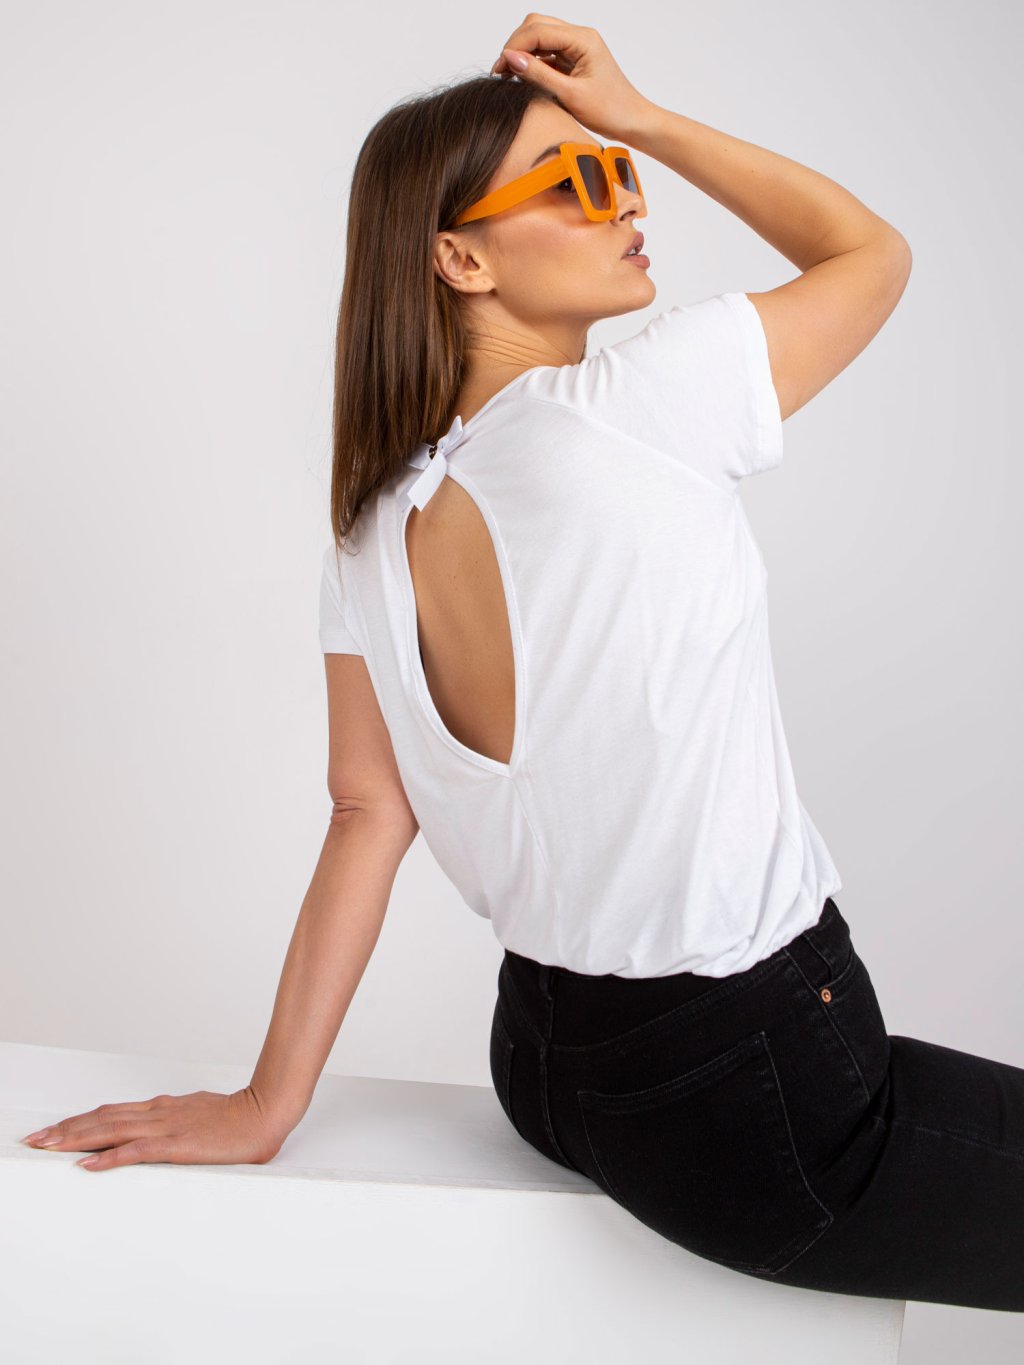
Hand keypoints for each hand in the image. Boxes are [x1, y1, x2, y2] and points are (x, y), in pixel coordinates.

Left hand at [20, 1086, 288, 1171]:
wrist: (266, 1112)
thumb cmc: (238, 1118)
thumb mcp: (199, 1116)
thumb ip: (175, 1122)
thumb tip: (155, 1131)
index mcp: (163, 1108)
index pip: (110, 1113)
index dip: (78, 1122)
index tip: (51, 1131)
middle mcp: (157, 1113)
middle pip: (101, 1119)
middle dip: (64, 1130)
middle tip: (34, 1140)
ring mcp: (165, 1127)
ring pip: (110, 1130)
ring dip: (74, 1139)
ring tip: (47, 1147)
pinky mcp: (176, 1144)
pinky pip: (135, 1151)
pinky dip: (108, 1158)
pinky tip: (88, 1166)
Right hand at [490, 14, 654, 144]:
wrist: (631, 121)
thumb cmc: (609, 110)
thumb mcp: (569, 95)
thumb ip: (539, 75)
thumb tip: (511, 58)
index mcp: (583, 39)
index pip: (538, 30)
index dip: (515, 46)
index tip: (500, 67)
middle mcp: (579, 36)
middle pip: (536, 26)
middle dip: (516, 45)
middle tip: (502, 71)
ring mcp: (576, 47)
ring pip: (539, 38)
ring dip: (522, 53)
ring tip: (508, 77)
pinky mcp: (573, 60)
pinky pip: (547, 53)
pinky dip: (532, 63)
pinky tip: (523, 79)